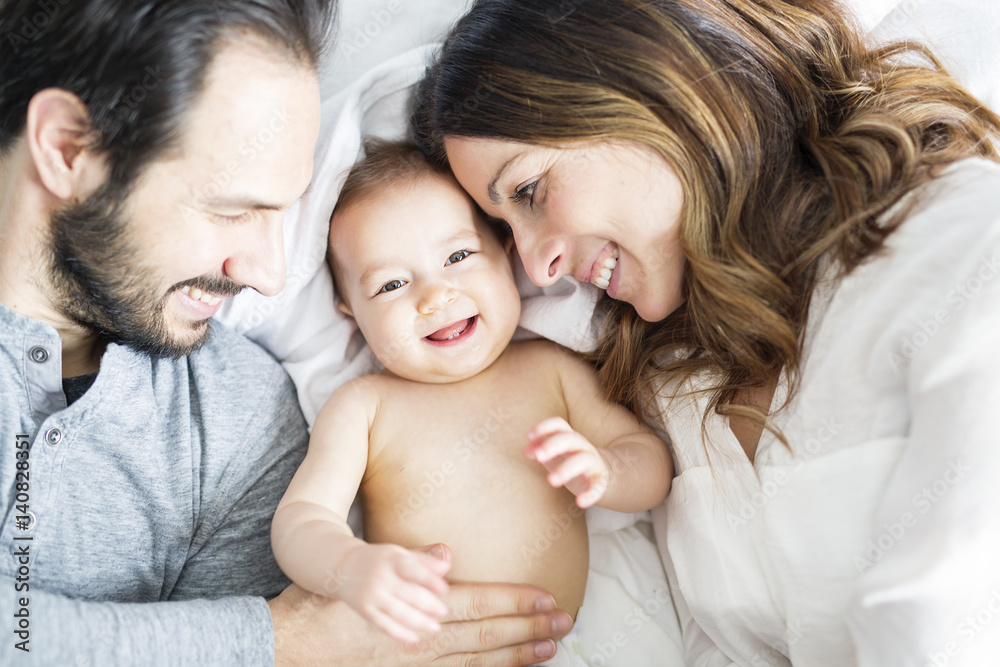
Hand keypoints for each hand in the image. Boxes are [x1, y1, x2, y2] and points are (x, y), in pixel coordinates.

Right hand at [269, 544, 573, 666]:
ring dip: (518, 654)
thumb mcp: (359, 577)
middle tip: (565, 622)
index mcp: (416, 615)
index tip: (548, 597)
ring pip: (481, 661)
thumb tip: (445, 554)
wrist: (287, 649)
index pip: (479, 605)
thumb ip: (405, 566)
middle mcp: (424, 644)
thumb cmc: (323, 607)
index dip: (516, 602)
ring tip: (550, 647)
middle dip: (530, 628)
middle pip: (489, 635)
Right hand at [334, 542, 449, 642]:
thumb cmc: (379, 560)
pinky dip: (399, 633)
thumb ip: (423, 560)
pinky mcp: (365, 610)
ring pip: (398, 612)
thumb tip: (446, 566)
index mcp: (391, 559)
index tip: (444, 589)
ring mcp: (372, 595)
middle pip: (407, 593)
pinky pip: (384, 624)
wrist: (342, 566)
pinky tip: (414, 638)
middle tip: (444, 612)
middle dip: (428, 604)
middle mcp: (380, 577)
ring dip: (418, 622)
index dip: (429, 579)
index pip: (412, 569)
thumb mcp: (398, 554)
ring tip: (435, 627)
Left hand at [524, 416, 608, 507]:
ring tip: (551, 480)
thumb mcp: (556, 454)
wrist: (602, 473)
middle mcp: (582, 446)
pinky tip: (580, 502)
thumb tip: (525, 451)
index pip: (559, 424)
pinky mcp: (601, 479)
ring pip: (583, 460)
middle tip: (539, 457)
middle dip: (553, 445)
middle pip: (570, 439)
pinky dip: (591, 494)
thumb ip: (540, 450)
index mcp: (570, 438)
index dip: (544, 427)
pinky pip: (598, 485)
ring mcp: (593, 462)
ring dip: (566, 469)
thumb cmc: (572, 461)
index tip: (529, 436)